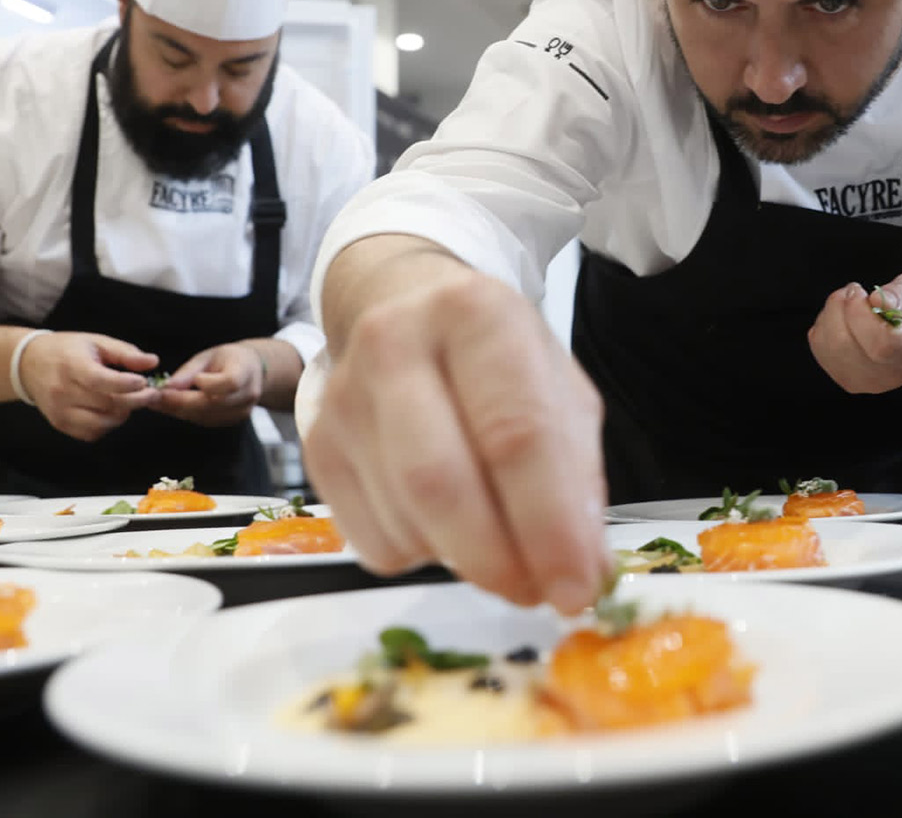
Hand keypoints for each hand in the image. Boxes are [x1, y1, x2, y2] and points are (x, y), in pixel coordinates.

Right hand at [18, 331, 159, 441]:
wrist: (29, 365)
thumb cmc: (68, 350)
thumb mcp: (96, 342)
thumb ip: (125, 352)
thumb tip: (152, 362)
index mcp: (71, 365)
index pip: (100, 380)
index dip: (126, 384)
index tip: (144, 382)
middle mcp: (62, 391)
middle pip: (107, 404)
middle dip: (136, 401)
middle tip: (151, 393)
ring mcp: (60, 411)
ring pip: (102, 423)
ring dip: (123, 414)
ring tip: (128, 400)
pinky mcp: (60, 424)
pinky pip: (91, 433)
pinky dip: (107, 424)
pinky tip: (110, 410)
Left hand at [147, 342, 267, 427]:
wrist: (251, 371)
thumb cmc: (228, 359)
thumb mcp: (209, 356)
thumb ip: (189, 371)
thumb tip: (168, 386)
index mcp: (245, 370)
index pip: (230, 382)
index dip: (208, 384)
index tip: (190, 379)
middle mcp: (248, 394)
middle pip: (213, 403)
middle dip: (181, 401)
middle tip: (155, 397)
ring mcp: (242, 411)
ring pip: (206, 415)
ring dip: (179, 410)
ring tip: (158, 401)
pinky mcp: (232, 421)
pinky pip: (206, 421)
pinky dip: (187, 414)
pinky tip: (171, 407)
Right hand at [304, 265, 606, 613]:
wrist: (404, 308)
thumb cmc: (496, 360)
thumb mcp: (559, 390)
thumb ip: (578, 476)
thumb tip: (584, 572)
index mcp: (476, 315)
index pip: (515, 433)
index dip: (550, 523)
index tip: (577, 590)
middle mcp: (396, 345)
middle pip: (440, 481)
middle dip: (498, 559)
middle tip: (538, 593)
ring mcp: (345, 400)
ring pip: (405, 521)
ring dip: (467, 561)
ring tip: (504, 550)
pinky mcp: (317, 450)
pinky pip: (374, 543)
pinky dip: (425, 557)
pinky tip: (447, 524)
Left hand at [807, 273, 901, 393]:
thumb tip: (878, 300)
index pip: (883, 344)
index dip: (863, 314)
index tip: (866, 293)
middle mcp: (893, 374)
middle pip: (846, 344)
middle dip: (842, 306)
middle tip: (856, 290)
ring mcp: (867, 382)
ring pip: (829, 345)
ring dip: (832, 313)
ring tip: (851, 303)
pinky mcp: (847, 379)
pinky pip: (820, 347)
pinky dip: (825, 325)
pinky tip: (844, 319)